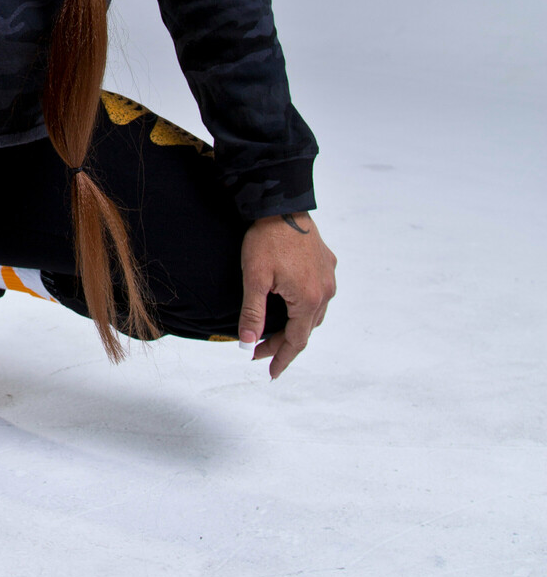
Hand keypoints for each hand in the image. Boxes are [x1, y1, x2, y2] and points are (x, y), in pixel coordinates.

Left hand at [238, 212, 336, 379]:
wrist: (281, 204)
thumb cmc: (266, 240)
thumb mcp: (254, 279)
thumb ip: (252, 314)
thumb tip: (247, 343)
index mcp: (308, 299)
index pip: (296, 341)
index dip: (282, 358)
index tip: (270, 372)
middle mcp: (325, 291)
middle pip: (306, 329)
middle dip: (282, 343)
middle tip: (258, 350)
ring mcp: (329, 276)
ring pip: (314, 312)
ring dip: (295, 325)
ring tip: (272, 331)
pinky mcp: (327, 262)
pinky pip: (318, 293)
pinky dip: (303, 306)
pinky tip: (290, 303)